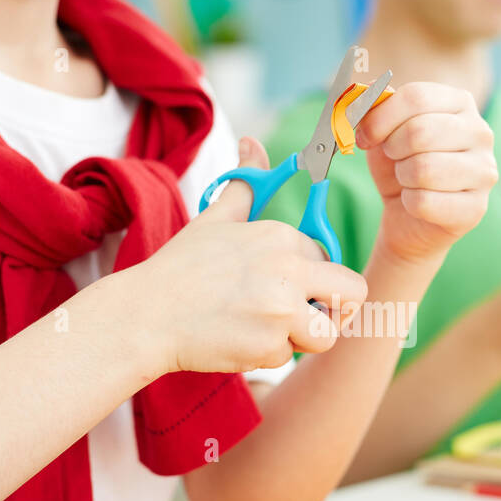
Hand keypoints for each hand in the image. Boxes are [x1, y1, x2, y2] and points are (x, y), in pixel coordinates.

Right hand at [127, 138, 368, 374]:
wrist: (146, 314)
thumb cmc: (181, 268)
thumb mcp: (216, 218)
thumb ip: (245, 183)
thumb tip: (252, 143)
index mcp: (281, 235)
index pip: (329, 258)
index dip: (313, 278)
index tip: (286, 285)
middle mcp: (288, 268)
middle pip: (354, 292)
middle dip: (337, 309)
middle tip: (308, 316)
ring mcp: (281, 309)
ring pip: (328, 334)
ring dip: (304, 338)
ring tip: (267, 329)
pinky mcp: (269, 345)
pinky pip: (288, 357)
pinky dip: (266, 355)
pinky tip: (236, 340)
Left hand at [354, 82, 496, 264]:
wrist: (409, 215)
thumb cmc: (399, 165)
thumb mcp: (382, 131)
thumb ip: (374, 107)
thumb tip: (366, 90)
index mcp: (460, 102)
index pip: (416, 97)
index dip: (380, 118)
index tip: (365, 136)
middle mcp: (480, 133)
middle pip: (420, 132)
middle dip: (392, 149)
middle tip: (393, 158)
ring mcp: (484, 171)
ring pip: (423, 169)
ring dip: (403, 177)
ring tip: (408, 179)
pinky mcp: (476, 207)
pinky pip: (425, 202)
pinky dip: (409, 203)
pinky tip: (417, 201)